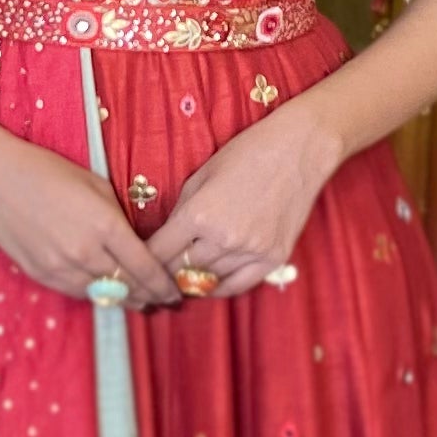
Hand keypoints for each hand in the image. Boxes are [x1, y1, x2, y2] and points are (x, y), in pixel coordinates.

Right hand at [0, 123, 179, 308]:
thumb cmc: (48, 170)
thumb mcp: (96, 185)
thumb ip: (119, 219)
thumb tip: (137, 244)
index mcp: (105, 225)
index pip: (145, 268)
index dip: (163, 285)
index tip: (175, 291)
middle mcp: (85, 252)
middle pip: (128, 288)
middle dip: (149, 296)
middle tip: (163, 300)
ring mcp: (60, 267)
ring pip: (103, 296)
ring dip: (124, 300)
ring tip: (139, 301)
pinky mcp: (41, 274)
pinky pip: (77, 293)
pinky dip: (96, 294)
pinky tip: (105, 291)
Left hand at [145, 107, 342, 299]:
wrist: (299, 149)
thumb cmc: (247, 153)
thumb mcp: (201, 175)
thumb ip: (181, 211)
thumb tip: (166, 239)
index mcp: (199, 214)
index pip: (158, 253)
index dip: (144, 260)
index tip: (137, 263)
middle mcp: (223, 238)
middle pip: (181, 270)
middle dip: (164, 272)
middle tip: (154, 276)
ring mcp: (251, 251)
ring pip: (208, 281)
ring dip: (192, 281)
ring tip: (179, 280)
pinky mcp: (274, 258)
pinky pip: (239, 285)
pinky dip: (220, 287)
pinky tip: (209, 284)